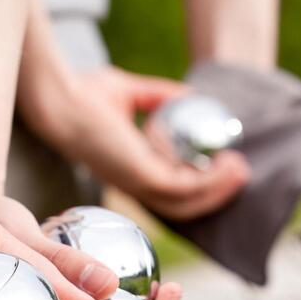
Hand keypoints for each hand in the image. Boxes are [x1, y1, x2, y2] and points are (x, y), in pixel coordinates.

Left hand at [20, 65, 249, 220]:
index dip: (199, 187)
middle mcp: (133, 184)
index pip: (168, 193)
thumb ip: (157, 96)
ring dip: (218, 189)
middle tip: (240, 172)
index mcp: (130, 171)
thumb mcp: (130, 93)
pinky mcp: (139, 175)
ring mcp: (135, 183)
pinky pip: (183, 187)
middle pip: (182, 206)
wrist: (60, 96)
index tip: (224, 167)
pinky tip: (225, 164)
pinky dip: (208, 181)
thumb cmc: (83, 93)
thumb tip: (188, 96)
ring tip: (239, 169)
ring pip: (186, 202)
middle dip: (215, 193)